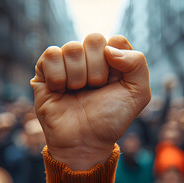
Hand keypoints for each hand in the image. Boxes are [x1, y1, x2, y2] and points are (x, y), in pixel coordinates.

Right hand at [31, 34, 150, 169]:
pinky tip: (60, 91)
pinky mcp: (45, 71)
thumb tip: (108, 48)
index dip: (116, 63)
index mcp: (111, 60)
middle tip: (94, 90)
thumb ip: (137, 63)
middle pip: (94, 39)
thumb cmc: (110, 119)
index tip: (112, 83)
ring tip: (77, 93)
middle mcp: (88, 59)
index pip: (115, 40)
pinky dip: (58, 76)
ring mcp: (67, 64)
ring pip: (72, 48)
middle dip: (97, 70)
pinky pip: (51, 55)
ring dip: (78, 77)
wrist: (84, 142)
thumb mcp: (138, 94)